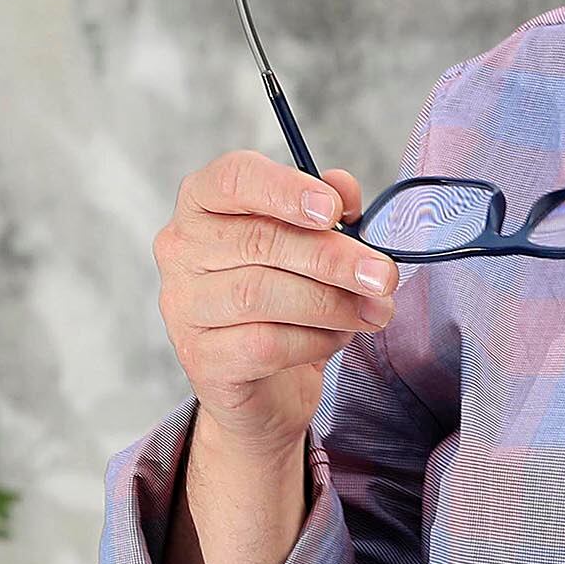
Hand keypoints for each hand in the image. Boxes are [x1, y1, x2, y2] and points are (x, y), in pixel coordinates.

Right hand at [154, 149, 400, 452]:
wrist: (269, 385)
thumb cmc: (287, 298)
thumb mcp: (312, 246)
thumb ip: (327, 210)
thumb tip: (343, 188)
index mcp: (204, 204)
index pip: (233, 178)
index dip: (285, 189)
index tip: (333, 210)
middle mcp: (181, 250)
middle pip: (258, 240)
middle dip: (332, 257)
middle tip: (383, 275)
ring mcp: (184, 307)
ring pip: (259, 293)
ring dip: (331, 302)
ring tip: (372, 311)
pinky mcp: (201, 359)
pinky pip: (264, 344)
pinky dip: (315, 340)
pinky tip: (338, 337)